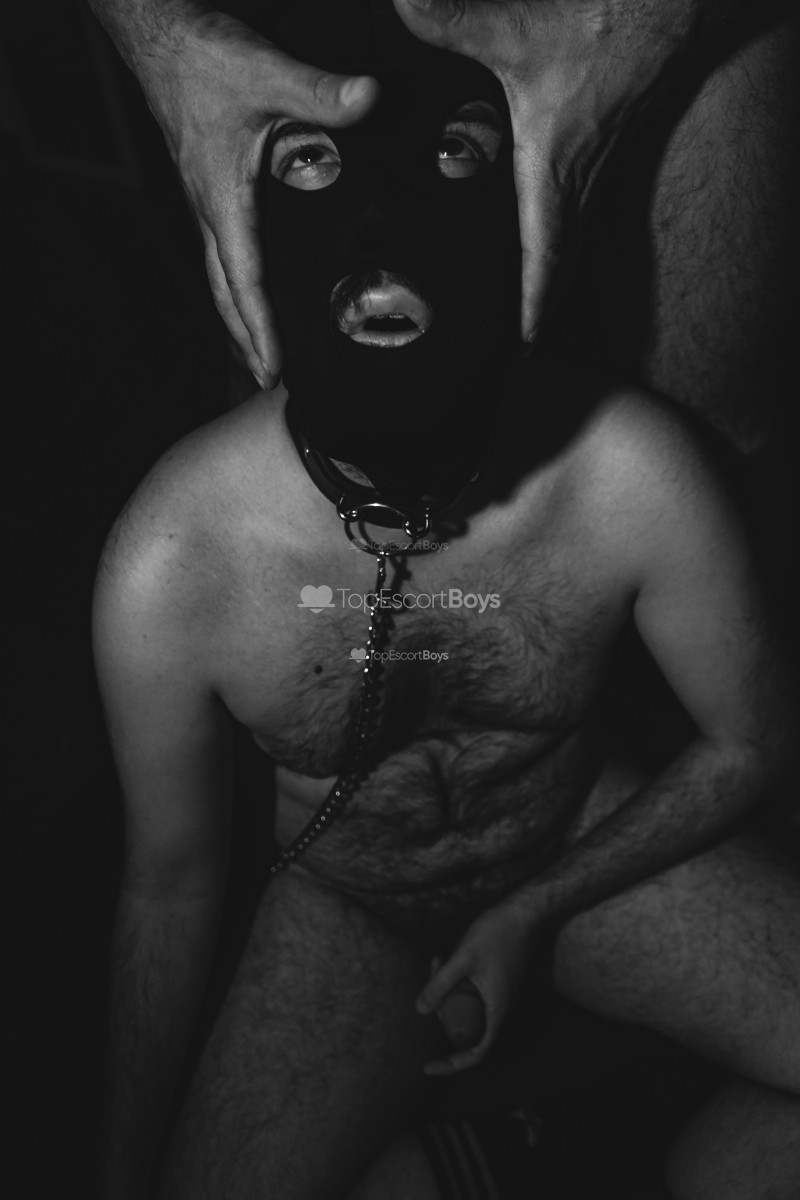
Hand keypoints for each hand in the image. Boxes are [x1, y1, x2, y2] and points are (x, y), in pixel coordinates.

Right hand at [91, 2, 377, 387]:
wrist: (161, 37)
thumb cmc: (205, 58)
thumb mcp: (267, 71)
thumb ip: (319, 91)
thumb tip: (368, 99)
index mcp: (223, 200)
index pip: (244, 281)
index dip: (260, 329)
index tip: (274, 369)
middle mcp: (210, 211)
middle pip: (225, 294)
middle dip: (245, 341)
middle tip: (268, 380)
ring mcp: (206, 203)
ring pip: (219, 277)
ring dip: (239, 319)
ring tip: (260, 354)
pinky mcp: (209, 189)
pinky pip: (222, 254)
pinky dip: (238, 286)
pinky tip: (256, 290)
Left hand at [394, 0, 733, 341]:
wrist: (671, 5)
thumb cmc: (606, 22)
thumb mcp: (519, 29)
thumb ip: (454, 22)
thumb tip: (403, 8)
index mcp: (555, 169)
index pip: (545, 254)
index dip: (535, 303)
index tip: (525, 344)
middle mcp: (580, 179)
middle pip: (560, 264)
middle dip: (541, 309)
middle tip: (519, 354)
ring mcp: (597, 167)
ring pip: (571, 240)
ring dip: (552, 279)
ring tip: (526, 320)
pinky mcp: (602, 148)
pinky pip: (580, 211)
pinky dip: (560, 240)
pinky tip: (539, 243)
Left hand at [416, 896, 537, 1074]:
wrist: (525, 912)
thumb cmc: (497, 933)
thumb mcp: (463, 957)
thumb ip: (440, 984)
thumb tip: (420, 1010)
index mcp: (498, 1011)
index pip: (475, 1054)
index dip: (452, 1065)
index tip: (428, 1067)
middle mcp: (502, 1009)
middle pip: (466, 1028)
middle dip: (442, 1009)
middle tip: (432, 974)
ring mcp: (501, 995)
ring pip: (467, 1007)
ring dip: (447, 990)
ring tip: (438, 959)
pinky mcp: (498, 982)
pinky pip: (473, 993)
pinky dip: (457, 981)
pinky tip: (446, 956)